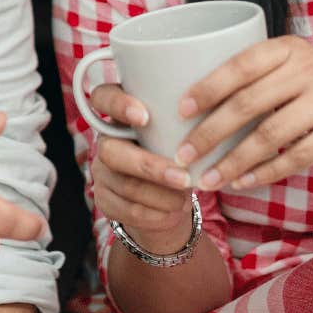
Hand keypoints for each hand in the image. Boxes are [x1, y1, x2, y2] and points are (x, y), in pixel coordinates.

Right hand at [84, 85, 194, 254]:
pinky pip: (126, 209)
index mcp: (121, 114)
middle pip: (111, 151)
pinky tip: (173, 213)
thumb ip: (183, 122)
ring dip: (159, 195)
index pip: (103, 98)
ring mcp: (101, 172)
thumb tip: (211, 121)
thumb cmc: (180, 153)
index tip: (144, 118)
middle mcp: (105, 141)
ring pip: (124, 184)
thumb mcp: (181, 132)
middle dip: (150, 167)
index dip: (117, 105)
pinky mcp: (104, 200)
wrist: (171, 197)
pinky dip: (154, 214)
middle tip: (183, 178)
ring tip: (185, 199)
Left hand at [176, 35, 312, 191]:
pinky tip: (242, 183)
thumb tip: (193, 107)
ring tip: (207, 180)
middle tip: (183, 157)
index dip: (207, 88)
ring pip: (269, 135)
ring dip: (232, 162)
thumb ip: (260, 81)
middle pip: (248, 103)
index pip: (240, 65)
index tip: (179, 111)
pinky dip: (265, 173)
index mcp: (289, 48)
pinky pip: (296, 156)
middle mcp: (311, 66)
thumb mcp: (297, 74)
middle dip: (209, 134)